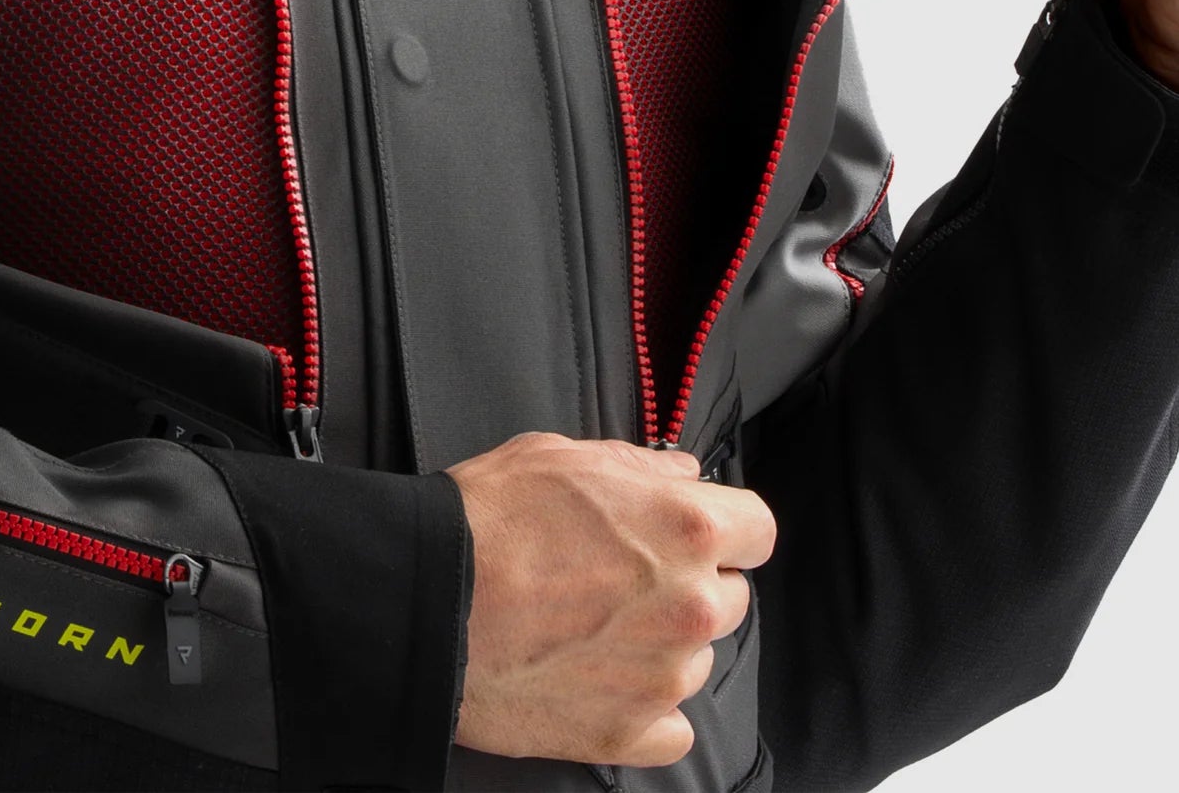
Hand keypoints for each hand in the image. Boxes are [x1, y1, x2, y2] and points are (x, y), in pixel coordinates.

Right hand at [445, 430, 776, 766]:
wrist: (428, 598)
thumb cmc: (490, 517)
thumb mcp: (566, 455)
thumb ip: (642, 465)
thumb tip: (684, 475)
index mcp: (686, 526)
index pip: (759, 530)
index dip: (728, 528)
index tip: (696, 534)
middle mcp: (690, 603)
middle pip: (731, 598)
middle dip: (692, 585)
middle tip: (626, 578)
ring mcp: (662, 675)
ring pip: (697, 661)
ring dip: (664, 644)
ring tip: (596, 626)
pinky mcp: (628, 732)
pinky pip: (672, 727)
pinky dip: (645, 708)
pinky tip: (599, 678)